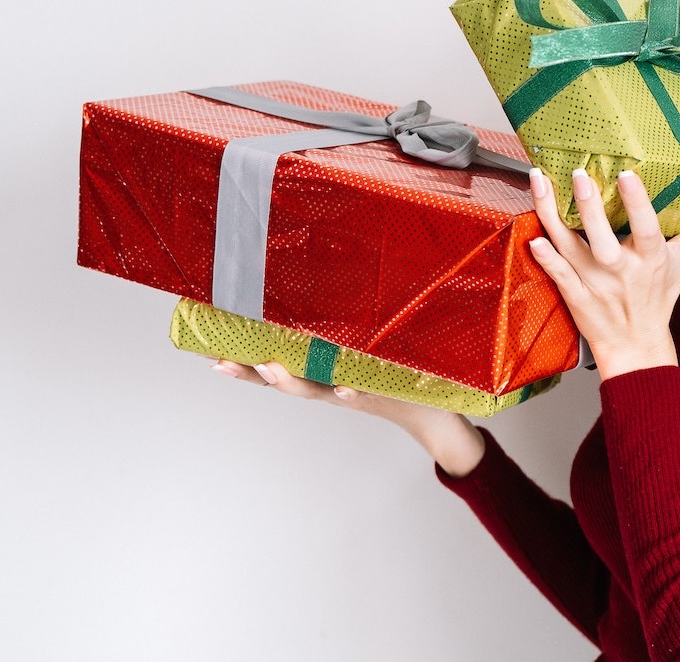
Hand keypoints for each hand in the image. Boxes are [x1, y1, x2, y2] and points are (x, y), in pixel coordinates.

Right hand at [209, 360, 485, 476]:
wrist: (436, 416)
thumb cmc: (398, 380)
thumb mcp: (365, 355)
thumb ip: (345, 335)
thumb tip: (325, 294)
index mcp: (326, 378)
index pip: (280, 370)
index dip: (247, 366)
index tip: (212, 354)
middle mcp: (335, 389)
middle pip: (289, 383)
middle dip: (257, 374)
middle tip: (226, 362)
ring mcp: (358, 393)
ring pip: (320, 390)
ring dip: (295, 382)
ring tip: (271, 370)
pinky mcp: (388, 396)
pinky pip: (368, 394)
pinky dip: (353, 393)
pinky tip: (340, 389)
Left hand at [527, 167, 679, 380]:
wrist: (636, 345)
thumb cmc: (659, 297)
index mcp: (650, 259)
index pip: (646, 228)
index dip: (637, 203)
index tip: (626, 175)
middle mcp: (622, 271)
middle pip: (602, 240)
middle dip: (589, 208)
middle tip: (579, 175)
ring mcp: (596, 284)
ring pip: (570, 248)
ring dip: (551, 216)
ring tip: (539, 183)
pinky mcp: (576, 295)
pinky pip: (558, 275)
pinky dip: (545, 258)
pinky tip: (532, 237)